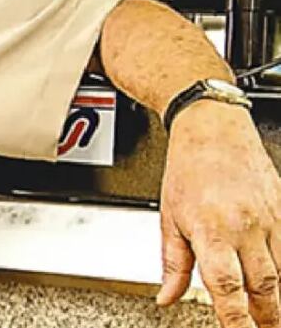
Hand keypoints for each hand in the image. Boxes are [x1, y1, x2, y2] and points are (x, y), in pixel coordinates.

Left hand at [158, 100, 280, 326]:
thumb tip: (167, 297)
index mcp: (211, 230)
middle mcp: (245, 227)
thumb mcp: (168, 216)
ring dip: (279, 300)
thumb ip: (172, 263)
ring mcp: (270, 219)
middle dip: (268, 318)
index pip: (226, 287)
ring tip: (272, 319)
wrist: (213, 128)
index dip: (235, 320)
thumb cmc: (187, 168)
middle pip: (265, 287)